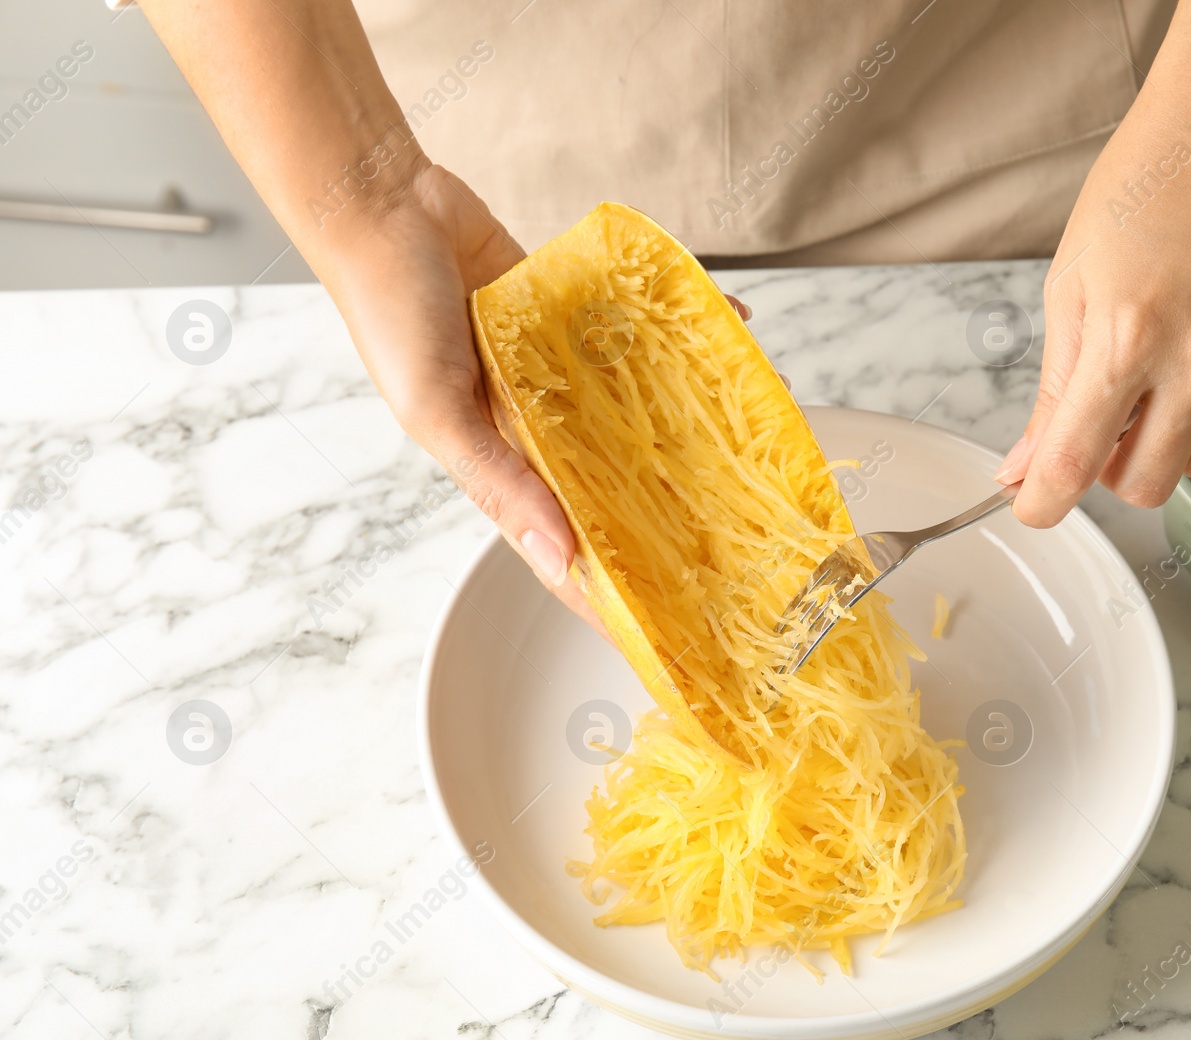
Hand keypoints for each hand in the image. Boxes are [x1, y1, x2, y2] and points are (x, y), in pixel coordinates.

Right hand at [329, 164, 752, 626]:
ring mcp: (560, 376)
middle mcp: (538, 430)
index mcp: (502, 466)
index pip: (570, 550)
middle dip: (674, 519)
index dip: (613, 596)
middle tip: (743, 548)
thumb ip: (501, 481)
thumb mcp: (436, 411)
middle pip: (618, 489)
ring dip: (694, 423)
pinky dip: (680, 334)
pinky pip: (637, 339)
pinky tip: (730, 328)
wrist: (387, 207)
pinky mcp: (573, 324)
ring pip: (638, 414)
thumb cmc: (391, 312)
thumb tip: (560, 555)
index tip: (668, 638)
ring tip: (760, 433)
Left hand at [996, 14, 1190, 526]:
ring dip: (1174, 439)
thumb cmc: (1148, 187)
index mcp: (1126, 339)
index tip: (1033, 507)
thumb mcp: (1071, 285)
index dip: (1043, 502)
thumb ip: (1052, 390)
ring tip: (1164, 373)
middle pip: (1146, 484)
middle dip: (1114, 467)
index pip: (1074, 465)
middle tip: (1107, 416)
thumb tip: (1024, 466)